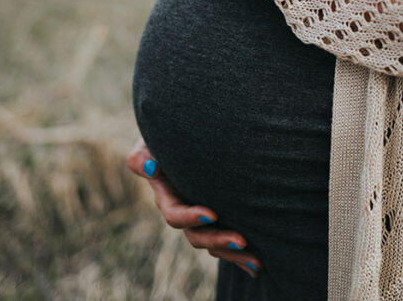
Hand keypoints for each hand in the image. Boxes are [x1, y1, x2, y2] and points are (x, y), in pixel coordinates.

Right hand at [126, 137, 262, 277]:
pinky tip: (260, 264)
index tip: (212, 214)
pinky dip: (242, 254)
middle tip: (241, 241)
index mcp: (168, 198)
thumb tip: (150, 167)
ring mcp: (202, 220)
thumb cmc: (166, 138)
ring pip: (215, 245)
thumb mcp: (150, 145)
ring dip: (234, 254)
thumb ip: (142, 156)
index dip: (191, 217)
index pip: (175, 215)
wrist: (186, 140)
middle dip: (218, 240)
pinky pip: (228, 243)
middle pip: (197, 236)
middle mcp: (185, 213)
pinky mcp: (220, 221)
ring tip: (258, 261)